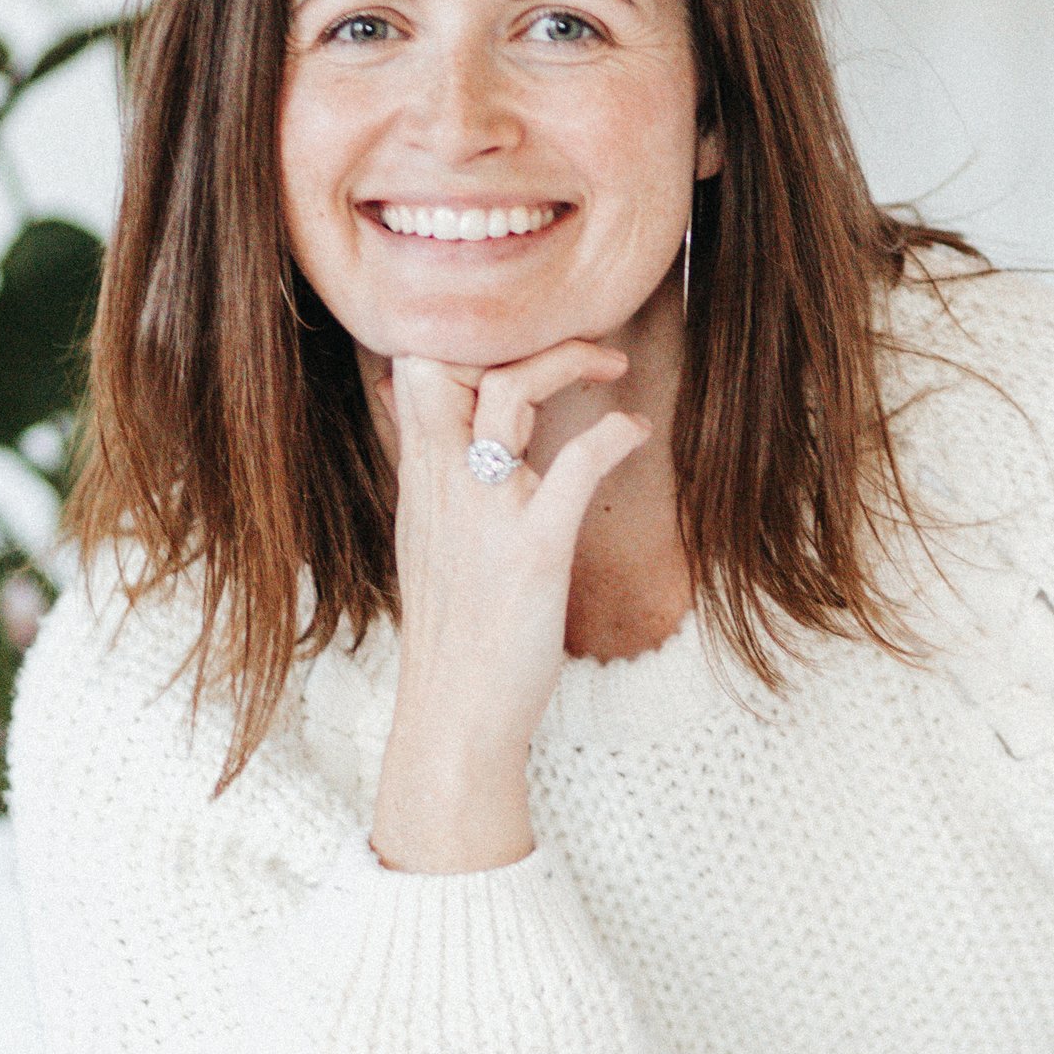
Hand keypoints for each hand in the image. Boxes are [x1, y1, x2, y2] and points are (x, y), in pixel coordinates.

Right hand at [371, 342, 647, 873]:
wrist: (454, 718)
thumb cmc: (454, 635)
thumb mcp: (429, 545)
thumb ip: (441, 484)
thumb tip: (462, 439)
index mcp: (420, 482)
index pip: (418, 371)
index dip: (465, 343)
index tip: (516, 349)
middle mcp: (444, 486)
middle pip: (453, 362)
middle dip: (514, 336)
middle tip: (574, 341)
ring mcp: (487, 515)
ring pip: (511, 395)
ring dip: (569, 363)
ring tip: (612, 368)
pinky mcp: (533, 552)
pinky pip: (575, 466)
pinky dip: (613, 435)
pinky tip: (636, 431)